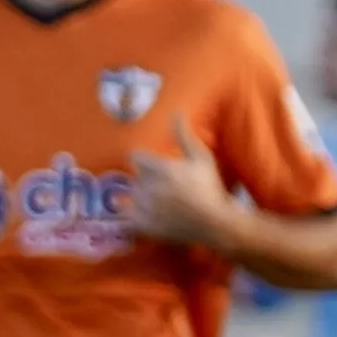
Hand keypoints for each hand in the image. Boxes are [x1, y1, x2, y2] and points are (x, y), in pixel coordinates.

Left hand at [119, 125, 239, 252]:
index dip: (145, 161)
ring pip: (130, 196)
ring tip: (161, 203)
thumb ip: (183, 135)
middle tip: (165, 188)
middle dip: (147, 180)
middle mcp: (148, 187)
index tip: (156, 167)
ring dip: (140, 197)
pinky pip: (123, 220)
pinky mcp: (142, 225)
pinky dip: (127, 217)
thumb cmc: (209, 187)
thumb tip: (176, 112)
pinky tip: (135, 215)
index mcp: (160, 168)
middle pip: (135, 177)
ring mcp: (144, 207)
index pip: (135, 157)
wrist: (213, 221)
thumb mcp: (200, 157)